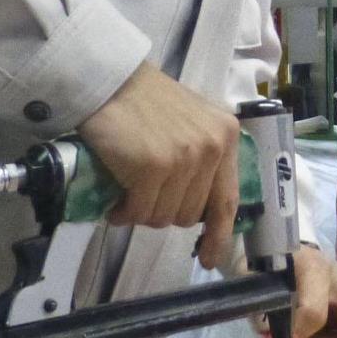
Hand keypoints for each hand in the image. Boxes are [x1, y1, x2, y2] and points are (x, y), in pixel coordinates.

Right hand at [77, 63, 239, 268]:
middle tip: (143, 196)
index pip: (227, 198)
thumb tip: (198, 210)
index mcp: (225, 136)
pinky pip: (139, 212)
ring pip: (164, 217)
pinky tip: (115, 201)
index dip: (219, 234)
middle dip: (164, 212)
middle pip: (190, 214)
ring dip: (142, 212)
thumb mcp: (192, 122)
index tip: (209, 257)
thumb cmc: (145, 101)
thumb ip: (203, 157)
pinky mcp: (152, 168)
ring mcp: (183, 159)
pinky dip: (124, 213)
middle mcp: (211, 148)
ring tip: (127, 192)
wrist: (109, 80)